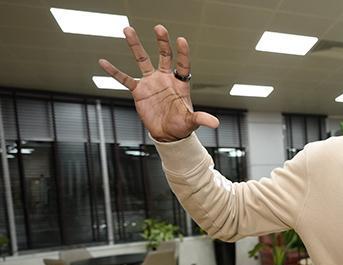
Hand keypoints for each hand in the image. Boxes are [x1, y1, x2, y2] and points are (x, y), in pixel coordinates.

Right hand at [98, 25, 218, 141]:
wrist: (167, 133)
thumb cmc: (182, 125)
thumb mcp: (192, 122)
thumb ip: (201, 118)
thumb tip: (216, 123)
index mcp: (180, 83)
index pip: (182, 64)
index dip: (182, 53)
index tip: (181, 39)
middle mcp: (165, 78)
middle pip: (164, 55)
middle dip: (162, 42)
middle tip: (159, 27)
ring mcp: (151, 83)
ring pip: (142, 60)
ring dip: (135, 45)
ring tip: (127, 29)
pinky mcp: (139, 91)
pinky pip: (124, 79)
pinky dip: (114, 71)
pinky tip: (103, 62)